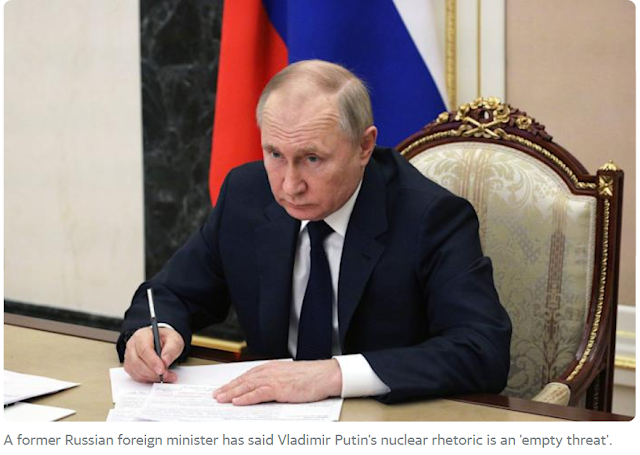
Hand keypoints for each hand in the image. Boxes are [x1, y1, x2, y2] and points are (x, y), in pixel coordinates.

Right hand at [123, 327, 183, 382]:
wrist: (162, 343)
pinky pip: (136, 376)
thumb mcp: (174, 340)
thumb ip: (171, 349)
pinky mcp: (130, 366)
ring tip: (166, 376)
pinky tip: (158, 377)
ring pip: (136, 371)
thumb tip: (165, 361)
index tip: (162, 370)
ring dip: (152, 377)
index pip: (144, 349)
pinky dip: (148, 379)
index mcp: (142, 334)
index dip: (153, 361)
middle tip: (166, 375)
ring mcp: (129, 356)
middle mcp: (132, 345)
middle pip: (138, 362)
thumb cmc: (166, 340)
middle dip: (153, 372)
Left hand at [213, 359, 341, 404]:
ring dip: (232, 393)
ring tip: (221, 399)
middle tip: (216, 395)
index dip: (234, 382)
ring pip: (247, 386)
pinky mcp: (278, 388)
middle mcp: (270, 371)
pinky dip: (246, 397)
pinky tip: (237, 401)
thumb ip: (275, 379)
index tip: (224, 388)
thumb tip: (263, 388)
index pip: (247, 375)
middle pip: (243, 380)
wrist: (324, 375)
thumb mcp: (288, 375)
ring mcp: (273, 379)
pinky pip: (258, 394)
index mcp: (271, 367)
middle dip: (228, 388)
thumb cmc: (311, 376)